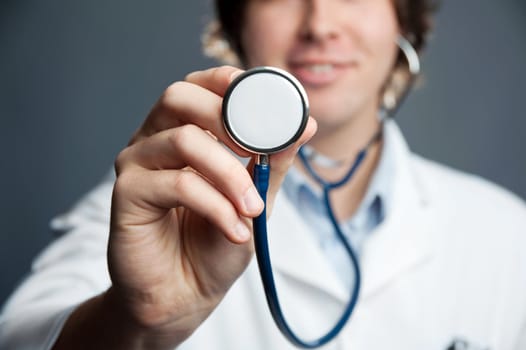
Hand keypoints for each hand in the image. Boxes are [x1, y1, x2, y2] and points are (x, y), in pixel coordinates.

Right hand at [107, 66, 316, 346]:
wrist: (185, 295)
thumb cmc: (215, 243)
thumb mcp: (255, 197)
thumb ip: (274, 160)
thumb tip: (305, 124)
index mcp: (183, 131)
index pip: (200, 85)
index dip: (231, 83)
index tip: (270, 103)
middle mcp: (155, 139)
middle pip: (179, 96)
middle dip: (227, 117)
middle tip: (257, 150)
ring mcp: (136, 164)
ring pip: (183, 139)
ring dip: (229, 173)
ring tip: (252, 208)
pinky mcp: (126, 194)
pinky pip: (177, 184)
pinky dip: (216, 205)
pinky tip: (235, 230)